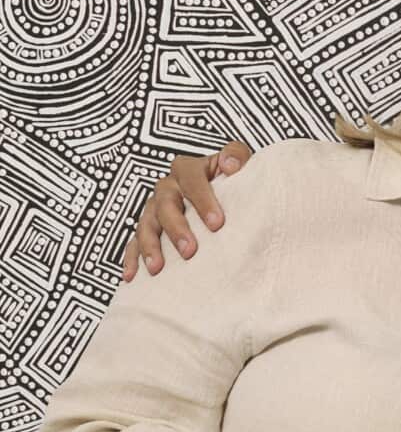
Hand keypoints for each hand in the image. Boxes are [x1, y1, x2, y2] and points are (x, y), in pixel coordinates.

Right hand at [122, 141, 253, 280]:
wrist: (224, 190)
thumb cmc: (232, 178)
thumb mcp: (238, 161)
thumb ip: (237, 155)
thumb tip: (230, 164)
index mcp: (190, 170)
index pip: (192, 180)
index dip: (203, 201)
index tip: (217, 224)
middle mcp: (168, 186)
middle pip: (165, 204)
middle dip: (176, 228)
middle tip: (190, 251)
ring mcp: (155, 207)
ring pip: (146, 223)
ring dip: (150, 246)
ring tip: (157, 268)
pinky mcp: (148, 226)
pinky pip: (133, 241)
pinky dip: (131, 258)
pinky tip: (131, 276)